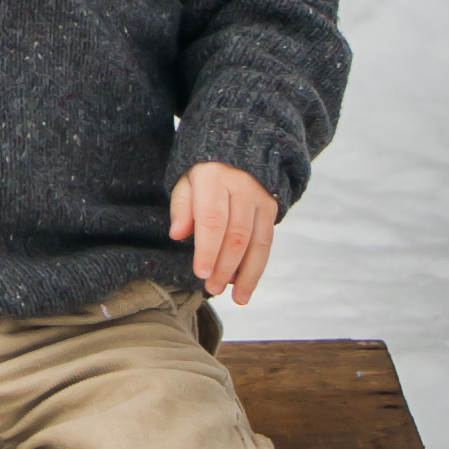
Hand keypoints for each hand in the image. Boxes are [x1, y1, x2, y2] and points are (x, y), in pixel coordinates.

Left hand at [171, 160, 279, 305]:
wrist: (236, 151)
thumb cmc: (202, 175)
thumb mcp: (185, 182)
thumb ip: (181, 208)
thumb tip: (177, 234)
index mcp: (213, 178)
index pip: (212, 219)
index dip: (207, 249)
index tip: (200, 273)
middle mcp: (241, 187)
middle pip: (236, 235)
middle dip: (224, 267)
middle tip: (211, 288)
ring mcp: (259, 198)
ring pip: (256, 242)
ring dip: (245, 274)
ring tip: (236, 298)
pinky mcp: (272, 208)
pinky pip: (267, 242)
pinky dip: (257, 268)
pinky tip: (246, 286)